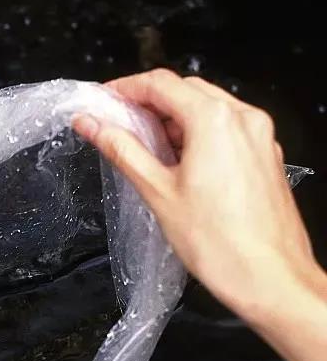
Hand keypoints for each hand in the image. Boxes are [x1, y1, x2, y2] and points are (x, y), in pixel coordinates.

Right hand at [73, 69, 325, 325]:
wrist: (269, 277)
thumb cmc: (218, 241)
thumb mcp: (157, 191)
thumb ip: (122, 149)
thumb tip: (91, 124)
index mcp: (215, 120)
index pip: (161, 84)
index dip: (125, 88)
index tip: (101, 101)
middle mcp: (243, 119)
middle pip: (186, 90)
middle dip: (148, 101)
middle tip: (115, 122)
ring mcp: (259, 136)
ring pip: (208, 108)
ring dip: (172, 118)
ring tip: (142, 145)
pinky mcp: (265, 155)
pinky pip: (226, 129)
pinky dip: (196, 133)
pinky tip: (176, 160)